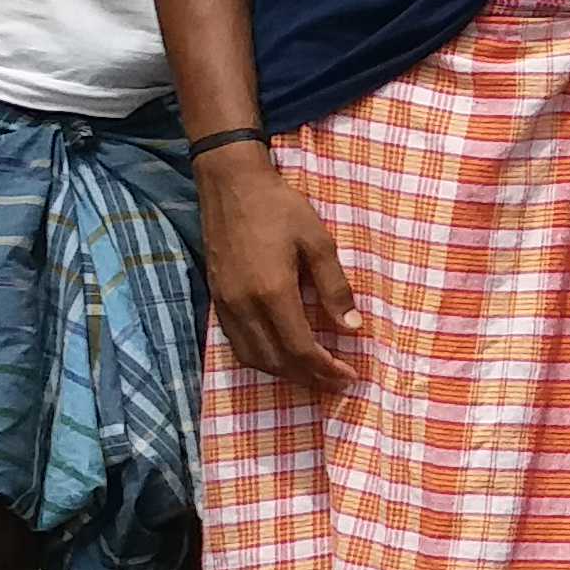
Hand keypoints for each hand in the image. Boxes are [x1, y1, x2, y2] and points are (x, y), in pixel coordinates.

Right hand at [198, 144, 357, 392]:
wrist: (230, 185)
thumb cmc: (280, 208)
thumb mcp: (319, 242)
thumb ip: (334, 287)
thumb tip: (352, 328)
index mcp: (272, 292)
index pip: (300, 348)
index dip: (326, 369)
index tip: (349, 377)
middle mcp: (244, 306)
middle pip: (276, 361)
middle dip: (308, 378)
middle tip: (337, 383)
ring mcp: (226, 304)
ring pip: (253, 357)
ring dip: (284, 373)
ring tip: (313, 376)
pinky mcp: (217, 299)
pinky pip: (238, 343)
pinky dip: (261, 359)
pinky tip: (281, 357)